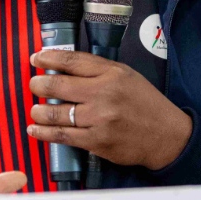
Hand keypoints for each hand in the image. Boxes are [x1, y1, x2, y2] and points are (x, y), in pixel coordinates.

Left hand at [27, 50, 192, 170]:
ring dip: (38, 111)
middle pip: (57, 85)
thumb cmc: (145, 104)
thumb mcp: (126, 76)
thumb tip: (63, 65)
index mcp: (111, 73)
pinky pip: (62, 136)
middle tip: (34, 86)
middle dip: (38, 85)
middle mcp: (104, 93)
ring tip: (35, 110)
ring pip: (55, 113)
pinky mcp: (96, 141)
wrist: (166, 135)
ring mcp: (99, 119)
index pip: (71, 61)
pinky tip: (35, 129)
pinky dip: (44, 133)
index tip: (36, 59)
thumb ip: (97, 70)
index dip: (47, 58)